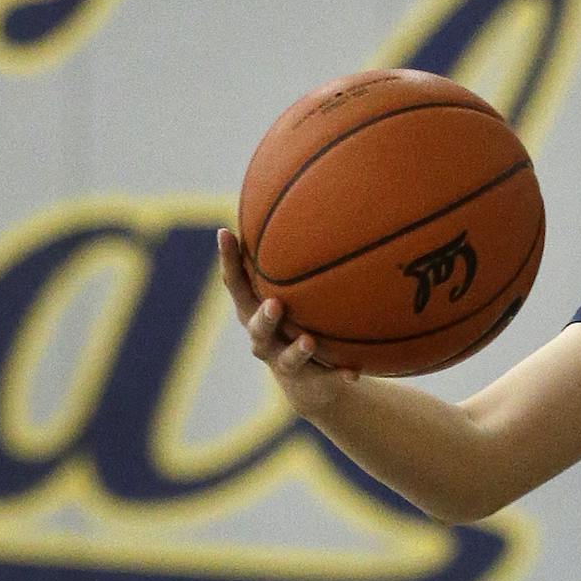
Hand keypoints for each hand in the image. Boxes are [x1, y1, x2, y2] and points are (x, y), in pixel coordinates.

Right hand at [218, 228, 359, 413]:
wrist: (315, 384)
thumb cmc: (304, 323)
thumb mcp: (301, 292)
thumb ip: (303, 259)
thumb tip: (324, 195)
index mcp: (256, 310)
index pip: (237, 284)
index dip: (228, 260)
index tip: (225, 232)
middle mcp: (265, 338)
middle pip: (255, 325)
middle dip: (261, 315)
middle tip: (274, 302)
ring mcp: (285, 364)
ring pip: (285, 359)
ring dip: (296, 349)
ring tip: (309, 341)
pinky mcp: (311, 385)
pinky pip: (327, 380)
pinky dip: (340, 375)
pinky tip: (355, 372)